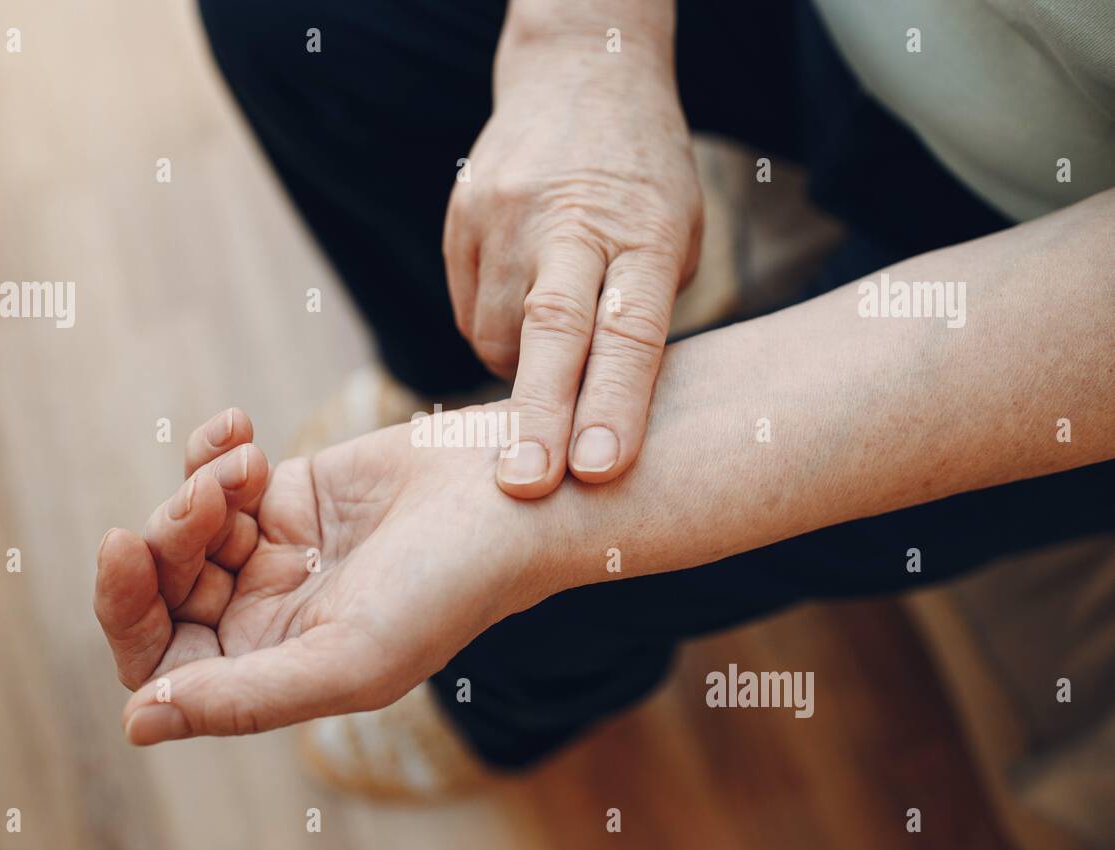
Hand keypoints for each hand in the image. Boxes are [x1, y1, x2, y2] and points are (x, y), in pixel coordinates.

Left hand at [93, 407, 562, 743]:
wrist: (516, 491)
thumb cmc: (448, 587)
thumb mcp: (348, 659)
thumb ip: (244, 697)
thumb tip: (137, 723)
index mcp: (274, 671)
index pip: (161, 661)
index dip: (125, 611)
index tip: (123, 546)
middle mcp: (268, 619)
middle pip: (163, 588)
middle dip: (167, 537)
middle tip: (204, 498)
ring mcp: (277, 555)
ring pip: (186, 525)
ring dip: (198, 487)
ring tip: (247, 463)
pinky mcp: (291, 494)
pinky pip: (217, 474)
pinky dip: (213, 451)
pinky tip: (241, 429)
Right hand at [444, 33, 701, 497]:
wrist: (578, 74)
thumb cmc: (644, 178)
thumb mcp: (677, 235)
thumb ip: (642, 317)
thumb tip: (603, 412)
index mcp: (645, 229)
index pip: (632, 330)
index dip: (617, 402)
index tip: (601, 468)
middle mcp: (570, 221)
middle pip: (552, 330)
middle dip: (541, 416)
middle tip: (526, 485)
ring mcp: (505, 216)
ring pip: (499, 333)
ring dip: (522, 375)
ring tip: (550, 355)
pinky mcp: (461, 218)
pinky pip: (470, 311)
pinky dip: (497, 334)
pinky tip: (521, 309)